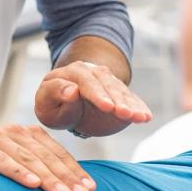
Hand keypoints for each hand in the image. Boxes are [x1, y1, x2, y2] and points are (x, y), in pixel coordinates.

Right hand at [0, 125, 95, 190]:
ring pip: (27, 159)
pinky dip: (17, 171)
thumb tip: (68, 188)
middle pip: (45, 157)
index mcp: (28, 134)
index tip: (90, 189)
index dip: (74, 171)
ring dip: (47, 178)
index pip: (57, 153)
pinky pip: (0, 160)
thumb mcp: (14, 159)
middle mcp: (14, 132)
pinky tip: (31, 183)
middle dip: (66, 177)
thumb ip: (36, 166)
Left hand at [35, 61, 151, 136]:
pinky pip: (131, 99)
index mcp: (72, 72)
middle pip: (108, 84)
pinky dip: (139, 107)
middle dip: (118, 100)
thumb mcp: (45, 101)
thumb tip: (72, 90)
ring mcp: (108, 82)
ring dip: (132, 105)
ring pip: (121, 91)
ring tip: (140, 118)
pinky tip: (146, 117)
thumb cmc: (52, 105)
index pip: (86, 82)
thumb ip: (55, 93)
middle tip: (126, 114)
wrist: (65, 101)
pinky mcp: (119, 94)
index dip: (97, 94)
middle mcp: (93, 72)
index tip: (107, 107)